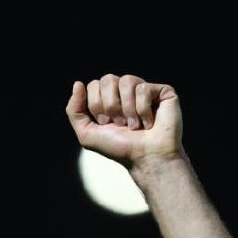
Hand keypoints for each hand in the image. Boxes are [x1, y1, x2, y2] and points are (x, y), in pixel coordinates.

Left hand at [65, 73, 182, 167]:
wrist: (145, 158)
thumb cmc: (119, 148)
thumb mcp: (87, 134)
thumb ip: (74, 111)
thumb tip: (77, 83)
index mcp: (108, 98)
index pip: (93, 85)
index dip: (97, 106)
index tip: (106, 124)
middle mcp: (126, 91)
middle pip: (108, 79)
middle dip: (110, 106)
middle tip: (120, 124)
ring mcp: (144, 89)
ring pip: (126, 80)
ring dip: (127, 109)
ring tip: (134, 126)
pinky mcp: (162, 91)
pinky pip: (144, 88)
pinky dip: (143, 110)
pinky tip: (149, 123)